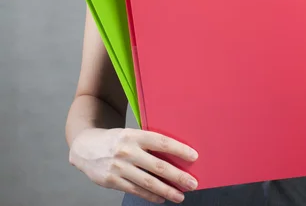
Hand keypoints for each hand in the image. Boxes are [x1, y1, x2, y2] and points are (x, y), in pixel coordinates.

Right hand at [69, 127, 198, 203]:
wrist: (85, 147)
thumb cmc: (115, 140)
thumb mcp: (130, 134)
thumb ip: (146, 143)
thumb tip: (173, 154)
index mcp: (133, 135)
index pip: (161, 142)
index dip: (178, 149)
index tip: (194, 156)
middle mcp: (127, 151)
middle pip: (158, 166)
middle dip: (178, 176)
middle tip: (193, 183)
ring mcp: (119, 167)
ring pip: (148, 182)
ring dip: (167, 191)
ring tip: (180, 196)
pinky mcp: (113, 181)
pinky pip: (136, 190)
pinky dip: (151, 196)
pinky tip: (161, 198)